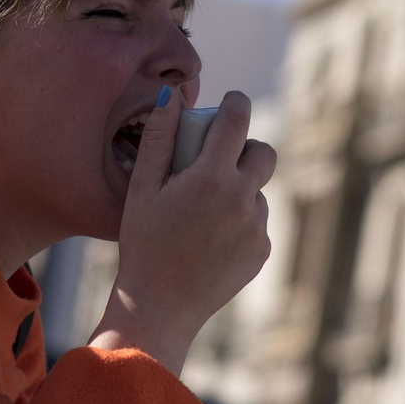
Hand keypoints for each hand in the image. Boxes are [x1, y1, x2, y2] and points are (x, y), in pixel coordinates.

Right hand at [87, 87, 277, 374]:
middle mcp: (242, 198)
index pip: (236, 120)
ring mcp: (256, 227)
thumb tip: (171, 96)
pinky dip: (239, 219)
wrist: (159, 306)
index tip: (230, 101)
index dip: (235, 103)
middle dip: (244, 147)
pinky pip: (256, 221)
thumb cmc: (143, 243)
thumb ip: (157, 138)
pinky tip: (210, 237)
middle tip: (216, 159)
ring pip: (257, 190)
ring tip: (202, 211)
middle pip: (263, 152)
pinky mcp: (261, 251)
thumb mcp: (141, 188)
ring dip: (238, 188)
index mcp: (211, 177)